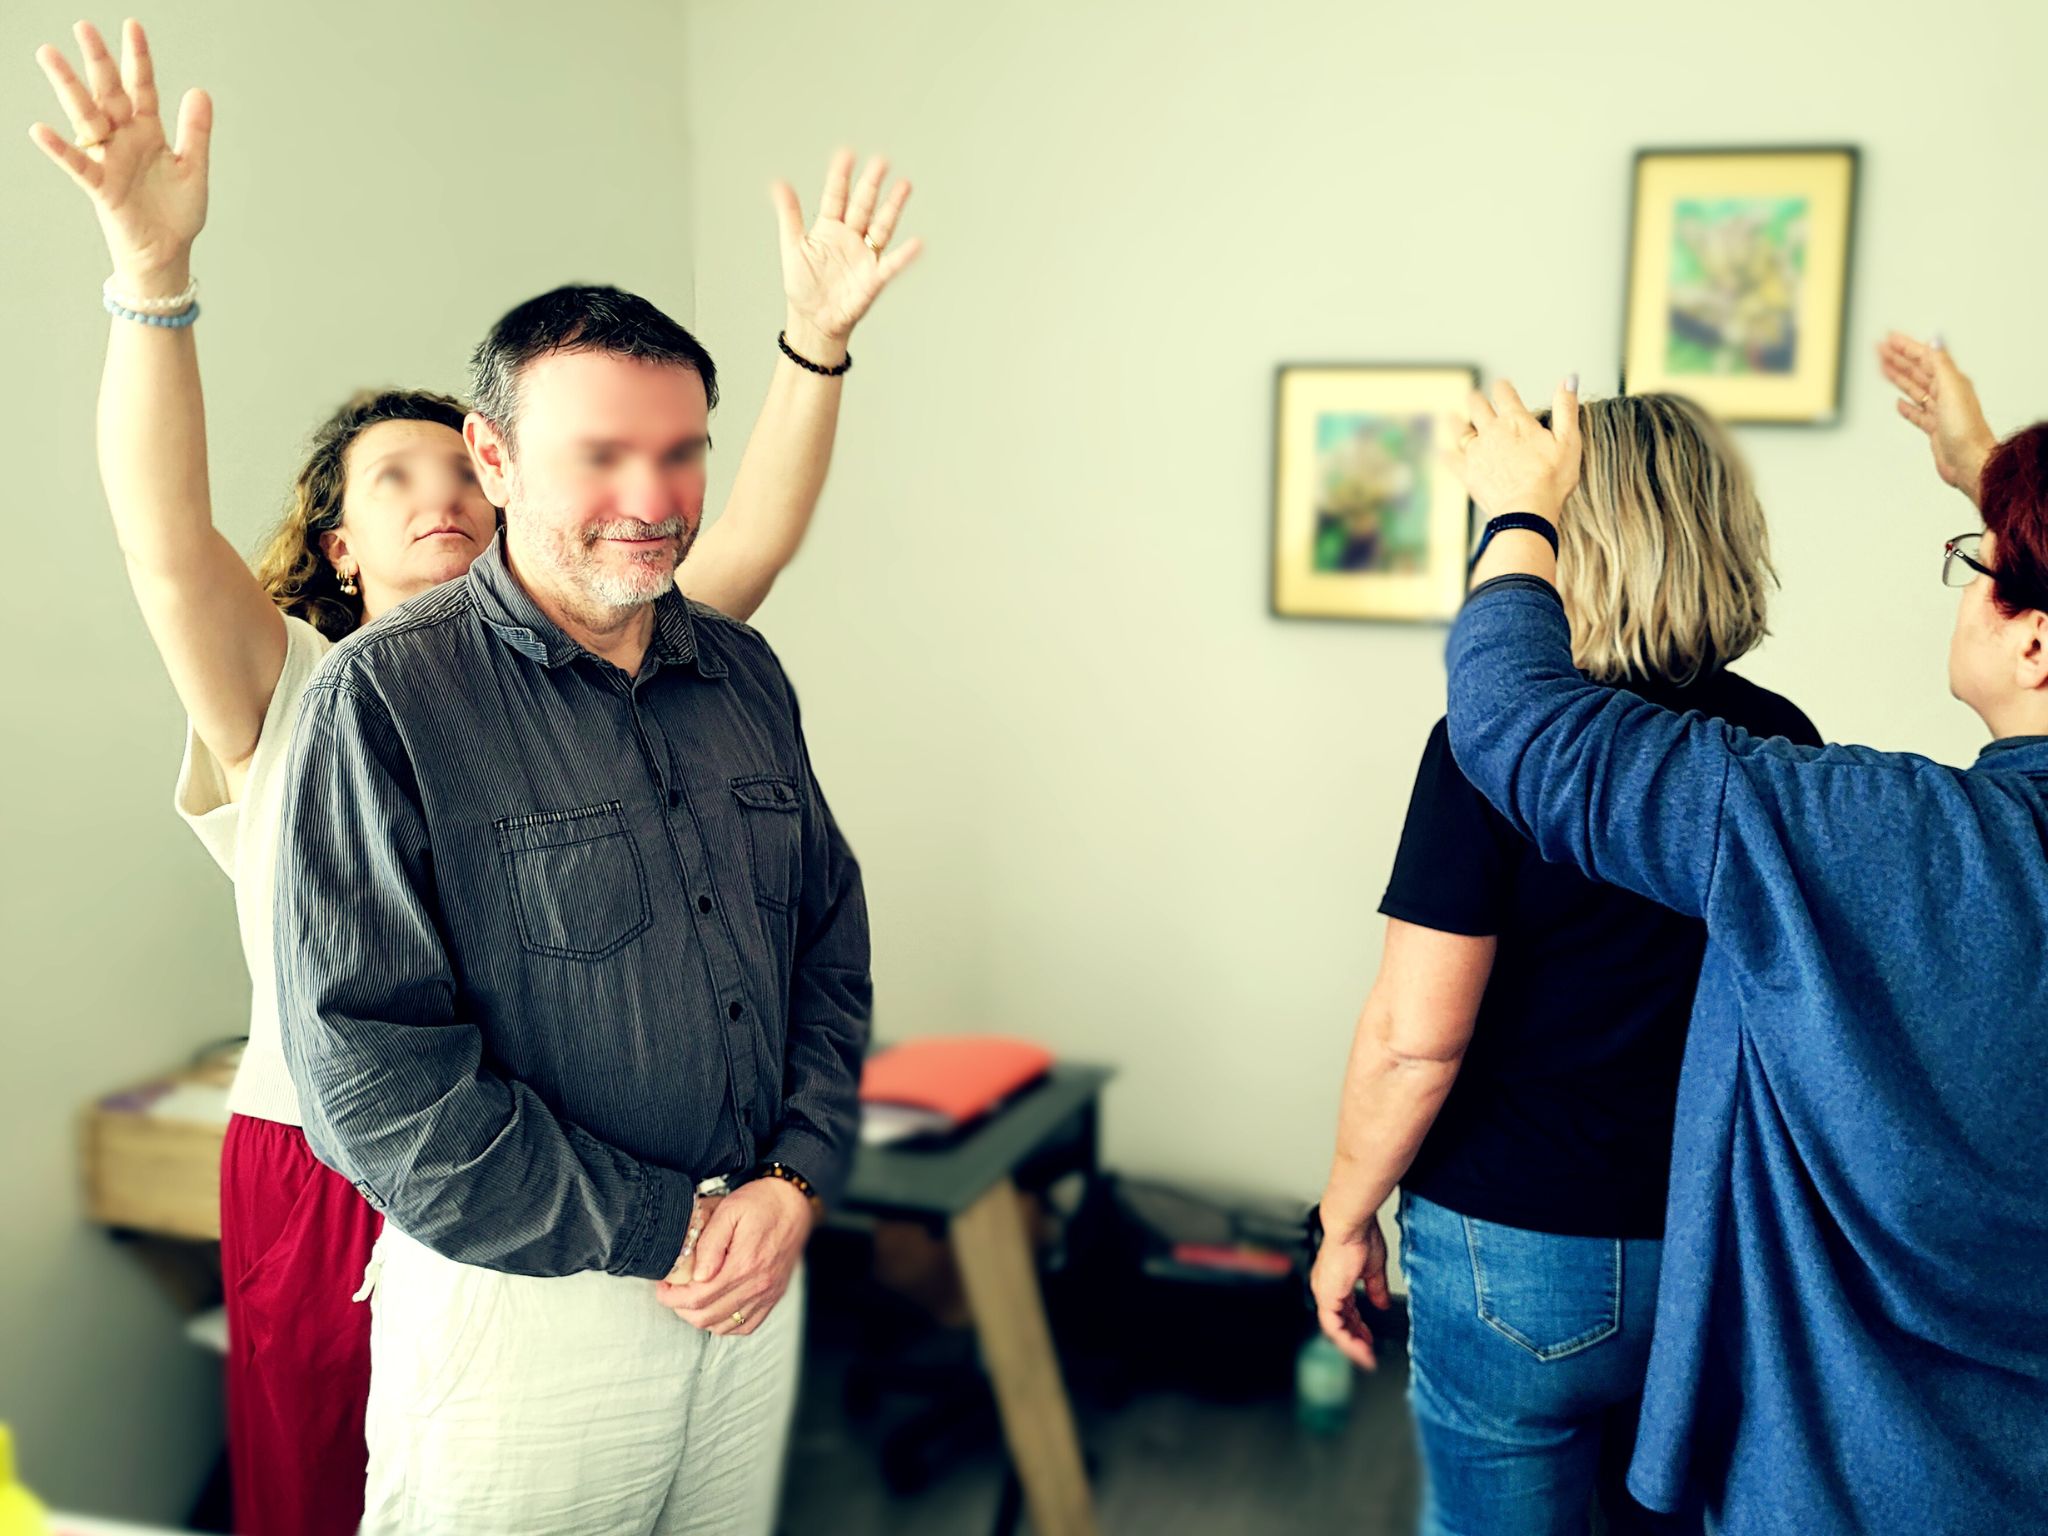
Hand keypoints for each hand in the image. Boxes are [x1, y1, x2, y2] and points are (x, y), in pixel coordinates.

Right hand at [29, 20, 210, 295]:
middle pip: (108, 92)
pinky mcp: (101, 186)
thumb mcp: (193, 168)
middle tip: (83, 26)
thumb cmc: (177, 213)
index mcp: (149, 132)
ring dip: (69, 87)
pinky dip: (59, 149)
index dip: (138, 59)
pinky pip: (77, 164)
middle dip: (98, 60)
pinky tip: (40, 130)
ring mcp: (110, 160)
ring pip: (86, 116)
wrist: (168, 253)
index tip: (133, 26)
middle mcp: (125, 139)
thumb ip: (195, 132)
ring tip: (50, 55)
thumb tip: (199, 91)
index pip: (142, 87)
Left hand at [655, 1177, 812, 1336]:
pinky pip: (745, 1327)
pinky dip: (724, 1324)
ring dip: (700, 1317)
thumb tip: (696, 1275)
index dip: (672, 1297)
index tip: (662, 1286)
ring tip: (690, 1298)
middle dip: (680, 1308)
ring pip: (723, 1326)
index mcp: (744, 1264)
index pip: (698, 1297)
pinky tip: (715, 1308)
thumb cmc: (761, 1202)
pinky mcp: (773, 1297)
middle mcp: (757, 1285)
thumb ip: (710, 1243)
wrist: (796, 1203)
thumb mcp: (730, 1209)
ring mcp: (767, 1295)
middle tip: (671, 1291)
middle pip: (706, 1317)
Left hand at [772, 149, 922, 356]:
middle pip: (862, 205)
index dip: (840, 177)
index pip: (835, 196)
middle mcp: (850, 237)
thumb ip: (790, 215)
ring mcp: (864, 256)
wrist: (812, 320)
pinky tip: (916, 243)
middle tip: (881, 161)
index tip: (847, 154)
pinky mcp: (874, 278)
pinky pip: (891, 264)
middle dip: (871, 184)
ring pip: (881, 226)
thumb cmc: (803, 285)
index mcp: (829, 227)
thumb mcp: (792, 246)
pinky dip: (904, 255)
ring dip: (892, 207)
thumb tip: (779, 183)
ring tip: (904, 185)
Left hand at [1310, 1206, 1391, 1370]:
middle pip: (1340, 1323)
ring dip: (1352, 1345)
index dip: (1358, 1328)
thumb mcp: (1372, 1270)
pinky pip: (1334, 1327)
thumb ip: (1375, 1289)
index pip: (1346, 1312)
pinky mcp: (1326, 1298)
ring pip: (1335, 1329)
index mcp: (1336, 1282)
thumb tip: (1381, 1303)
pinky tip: (1361, 1348)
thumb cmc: (1360, 1237)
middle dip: (1356, 1340)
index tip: (1369, 1339)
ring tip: (1366, 1357)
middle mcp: (1327, 1289)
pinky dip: (1347, 1340)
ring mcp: (1325, 1294)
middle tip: (1368, 1353)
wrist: (1351, 1226)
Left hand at [1443, 377, 1582, 523]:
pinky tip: (1441, 452)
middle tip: (1473, 396)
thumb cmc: (1552, 478)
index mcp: (1516, 421)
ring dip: (1455, 421)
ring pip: (1459, 430)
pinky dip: (1445, 454)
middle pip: (1478, 407)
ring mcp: (1476, 452)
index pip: (1505, 394)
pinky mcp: (1467, 473)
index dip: (1503, 387)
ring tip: (1450, 416)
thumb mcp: (1568, 440)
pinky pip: (1451, 460)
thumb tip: (1569, 378)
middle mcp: (1492, 432)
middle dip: (1476, 400)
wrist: (1527, 511)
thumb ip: (1566, 408)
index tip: (1501, 385)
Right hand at [1877, 331, 1995, 505]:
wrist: (1969, 461)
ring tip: (1883, 369)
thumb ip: (1941, 364)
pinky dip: (1906, 407)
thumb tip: (1935, 340)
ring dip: (1898, 377)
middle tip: (1880, 349)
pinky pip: (1917, 413)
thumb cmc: (1965, 429)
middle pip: (1917, 371)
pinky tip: (1899, 403)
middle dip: (1898, 358)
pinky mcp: (1935, 429)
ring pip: (1914, 389)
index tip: (1889, 338)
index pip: (1925, 358)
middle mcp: (1946, 393)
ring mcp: (1940, 411)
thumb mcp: (1952, 389)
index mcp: (1951, 381)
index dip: (1906, 347)